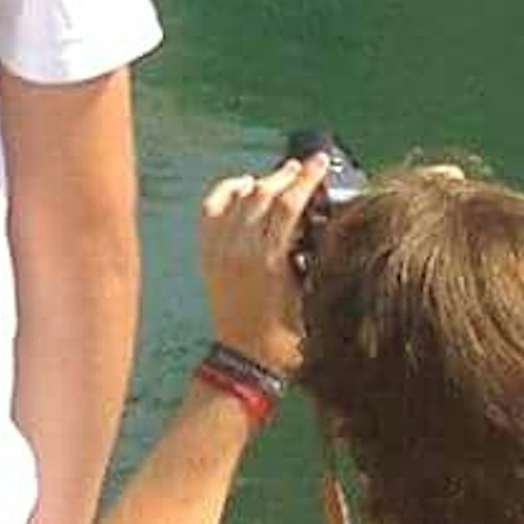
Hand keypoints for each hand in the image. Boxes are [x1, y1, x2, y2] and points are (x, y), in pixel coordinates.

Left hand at [195, 156, 322, 372]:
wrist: (244, 360)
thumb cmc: (285, 338)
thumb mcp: (307, 299)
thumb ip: (309, 260)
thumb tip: (317, 225)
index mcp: (269, 260)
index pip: (288, 205)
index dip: (305, 180)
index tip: (318, 163)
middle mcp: (240, 247)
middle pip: (262, 193)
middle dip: (285, 176)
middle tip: (303, 167)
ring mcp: (218, 247)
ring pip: (238, 197)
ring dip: (260, 182)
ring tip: (279, 176)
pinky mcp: (206, 252)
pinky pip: (212, 208)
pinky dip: (228, 191)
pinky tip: (243, 186)